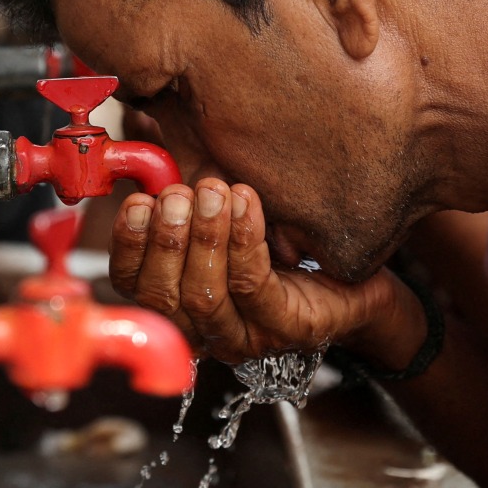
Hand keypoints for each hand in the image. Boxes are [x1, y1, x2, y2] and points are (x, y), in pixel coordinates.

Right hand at [108, 179, 416, 363]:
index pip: (134, 287)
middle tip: (179, 194)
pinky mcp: (287, 329)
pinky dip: (244, 240)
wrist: (358, 277)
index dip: (129, 245)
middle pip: (165, 297)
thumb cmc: (284, 244)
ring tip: (214, 191)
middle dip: (167, 239)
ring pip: (206, 296)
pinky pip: (254, 286)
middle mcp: (207, 331)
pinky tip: (247, 202)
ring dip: (205, 237)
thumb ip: (187, 196)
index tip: (138, 201)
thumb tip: (149, 150)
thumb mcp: (226, 217)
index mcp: (181, 305)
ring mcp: (247, 337)